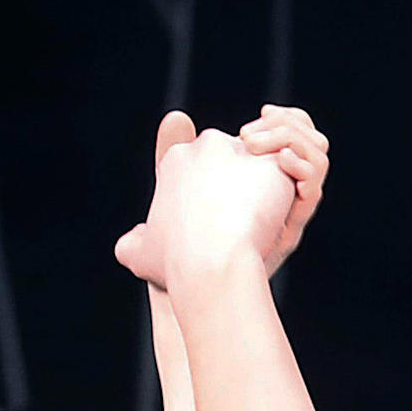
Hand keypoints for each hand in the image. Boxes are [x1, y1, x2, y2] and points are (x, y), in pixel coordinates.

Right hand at [117, 109, 314, 287]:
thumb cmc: (176, 264)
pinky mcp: (273, 163)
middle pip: (231, 162)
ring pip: (258, 167)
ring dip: (260, 190)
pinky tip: (277, 221)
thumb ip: (131, 244)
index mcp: (176, 161)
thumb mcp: (140, 255)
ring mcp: (241, 151)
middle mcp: (206, 146)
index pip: (200, 168)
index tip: (216, 221)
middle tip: (242, 224)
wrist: (211, 263)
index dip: (210, 195)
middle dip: (237, 188)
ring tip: (260, 223)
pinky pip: (285, 174)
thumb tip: (127, 245)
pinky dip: (283, 195)